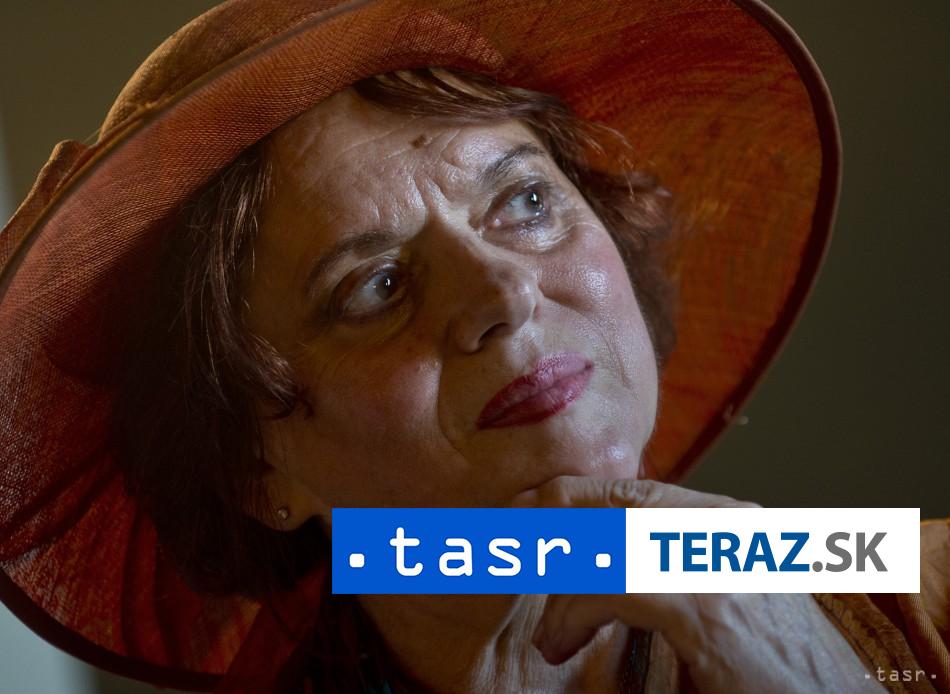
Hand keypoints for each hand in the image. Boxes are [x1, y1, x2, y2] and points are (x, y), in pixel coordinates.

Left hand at [513, 477, 882, 692]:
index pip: (634, 490)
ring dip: (559, 582)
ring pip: (604, 539)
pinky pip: (612, 586)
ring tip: (547, 628)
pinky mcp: (706, 605)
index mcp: (730, 521)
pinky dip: (573, 613)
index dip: (574, 501)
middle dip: (553, 523)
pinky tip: (559, 644)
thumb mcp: (726, 605)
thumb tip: (606, 564)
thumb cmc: (780, 668)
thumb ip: (677, 571)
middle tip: (508, 551)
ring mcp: (717, 559)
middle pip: (613, 500)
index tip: (529, 524)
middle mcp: (726, 525)